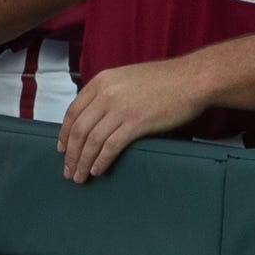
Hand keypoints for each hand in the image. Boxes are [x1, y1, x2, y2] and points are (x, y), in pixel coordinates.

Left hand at [58, 58, 211, 182]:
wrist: (192, 79)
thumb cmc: (165, 80)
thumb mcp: (128, 78)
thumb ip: (110, 93)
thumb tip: (97, 117)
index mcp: (102, 81)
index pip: (73, 111)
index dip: (64, 133)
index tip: (61, 149)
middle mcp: (106, 93)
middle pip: (79, 129)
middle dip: (71, 153)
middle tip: (68, 170)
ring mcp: (120, 108)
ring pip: (92, 140)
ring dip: (83, 161)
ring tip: (80, 176)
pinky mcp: (136, 122)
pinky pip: (111, 146)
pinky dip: (101, 160)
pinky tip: (97, 170)